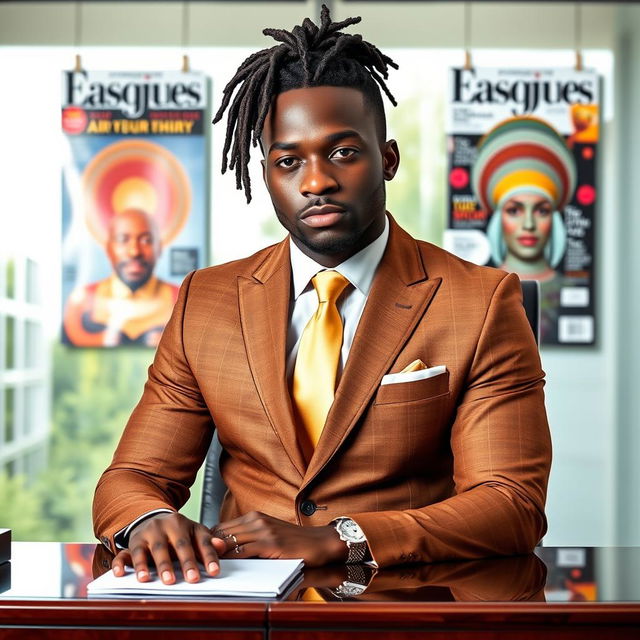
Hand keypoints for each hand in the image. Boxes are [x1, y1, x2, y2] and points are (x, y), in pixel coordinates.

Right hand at [111, 512, 226, 583]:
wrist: (151, 517)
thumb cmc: (177, 532)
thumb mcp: (194, 533)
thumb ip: (207, 542)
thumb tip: (222, 546)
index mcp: (186, 524)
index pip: (201, 540)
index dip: (209, 556)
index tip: (215, 572)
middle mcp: (168, 526)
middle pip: (178, 545)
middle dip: (186, 562)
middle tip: (192, 579)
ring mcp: (149, 533)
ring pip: (154, 549)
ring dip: (160, 565)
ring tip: (166, 580)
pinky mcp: (133, 542)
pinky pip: (124, 553)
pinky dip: (121, 564)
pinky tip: (121, 574)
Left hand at [212, 511, 347, 566]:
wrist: (319, 542)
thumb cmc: (293, 542)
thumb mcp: (268, 536)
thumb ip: (248, 540)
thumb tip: (223, 550)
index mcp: (254, 517)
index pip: (221, 528)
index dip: (208, 541)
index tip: (200, 554)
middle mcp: (256, 520)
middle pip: (221, 533)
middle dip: (207, 548)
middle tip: (197, 562)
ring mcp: (263, 530)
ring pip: (229, 542)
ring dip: (216, 555)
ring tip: (204, 566)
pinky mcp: (270, 543)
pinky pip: (244, 552)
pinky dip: (231, 560)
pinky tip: (225, 568)